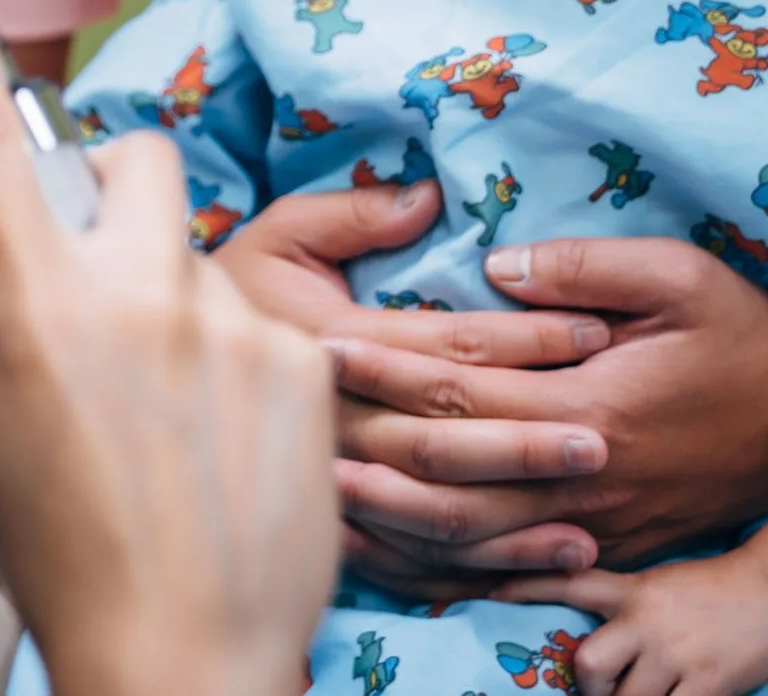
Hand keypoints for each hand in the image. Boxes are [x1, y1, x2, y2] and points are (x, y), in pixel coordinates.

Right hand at [0, 0, 337, 695]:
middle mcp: (129, 296)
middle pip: (133, 162)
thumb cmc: (65, 546)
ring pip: (197, 252)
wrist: (181, 659)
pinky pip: (262, 317)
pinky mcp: (303, 358)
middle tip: (105, 279)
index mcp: (31, 310)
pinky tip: (225, 447)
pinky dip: (238, 364)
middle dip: (118, 191)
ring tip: (170, 413)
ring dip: (176, 300)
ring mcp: (226, 323)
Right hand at [208, 187, 612, 578]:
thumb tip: (429, 200)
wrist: (161, 367)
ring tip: (588, 522)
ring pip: (431, 510)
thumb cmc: (234, 288)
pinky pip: (411, 557)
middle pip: (443, 437)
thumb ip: (354, 215)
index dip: (523, 339)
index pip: (443, 346)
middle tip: (607, 435)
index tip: (594, 334)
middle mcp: (330, 420)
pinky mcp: (331, 521)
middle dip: (528, 440)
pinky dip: (477, 567)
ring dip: (514, 521)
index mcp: (327, 343)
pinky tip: (538, 564)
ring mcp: (329, 479)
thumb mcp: (280, 231)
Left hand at [329, 239, 767, 575]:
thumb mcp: (682, 277)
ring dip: (389, 520)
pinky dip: (440, 569)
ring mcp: (591, 526)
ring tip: (315, 498)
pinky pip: (505, 572)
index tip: (317, 342)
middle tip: (287, 428)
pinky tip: (389, 557)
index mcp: (589, 403)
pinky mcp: (601, 551)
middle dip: (364, 449)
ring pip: (468, 539)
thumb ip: (586, 265)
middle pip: (447, 475)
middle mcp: (580, 477)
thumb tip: (498, 262)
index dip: (384, 366)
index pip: (459, 385)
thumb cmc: (749, 339)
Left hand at [497, 554, 767, 695]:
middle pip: (589, 663)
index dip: (526, 588)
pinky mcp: (710, 682)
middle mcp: (646, 621)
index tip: (489, 593)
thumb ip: (624, 604)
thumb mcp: (659, 584)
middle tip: (597, 693)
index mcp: (632, 591)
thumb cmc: (716, 588)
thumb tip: (593, 639)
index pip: (569, 582)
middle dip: (586, 688)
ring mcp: (676, 654)